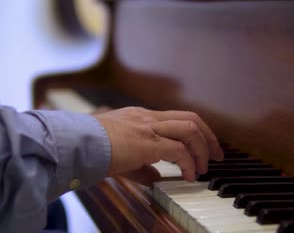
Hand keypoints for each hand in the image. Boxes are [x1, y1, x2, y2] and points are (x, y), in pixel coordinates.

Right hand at [94, 107, 223, 181]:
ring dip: (203, 149)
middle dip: (209, 137)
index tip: (205, 147)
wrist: (76, 144)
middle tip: (217, 155)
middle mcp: (149, 117)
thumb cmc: (93, 148)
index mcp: (143, 117)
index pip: (179, 118)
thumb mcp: (121, 154)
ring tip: (204, 167)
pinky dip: (189, 163)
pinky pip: (179, 151)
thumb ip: (142, 165)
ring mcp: (148, 127)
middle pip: (192, 118)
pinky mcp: (147, 142)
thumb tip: (156, 177)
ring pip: (190, 129)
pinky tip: (189, 176)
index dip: (197, 132)